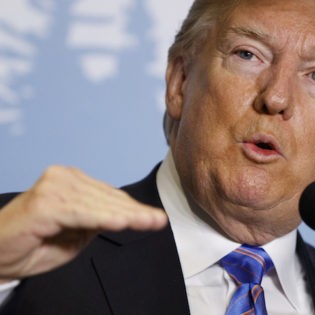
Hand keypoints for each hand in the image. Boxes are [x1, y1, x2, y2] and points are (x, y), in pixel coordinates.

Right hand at [0, 166, 166, 280]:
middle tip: (159, 221)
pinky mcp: (44, 202)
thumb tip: (123, 215)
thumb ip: (97, 220)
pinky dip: (102, 218)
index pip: (110, 195)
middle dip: (136, 212)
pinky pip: (81, 212)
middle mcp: (63, 178)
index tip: (156, 218)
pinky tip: (122, 222)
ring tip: (150, 222)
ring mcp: (53, 187)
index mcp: (72, 181)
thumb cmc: (35, 243)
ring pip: (99, 204)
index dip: (134, 208)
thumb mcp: (76, 233)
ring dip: (127, 215)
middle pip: (108, 197)